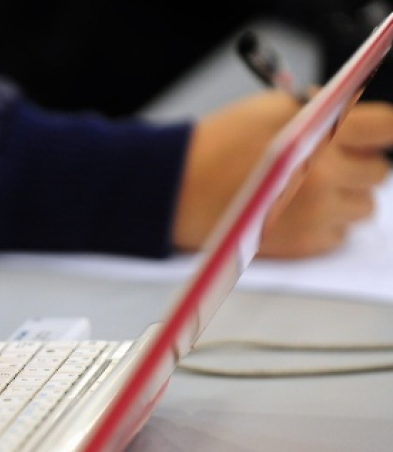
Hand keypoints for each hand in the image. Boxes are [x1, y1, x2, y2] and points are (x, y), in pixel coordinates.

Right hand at [175, 90, 392, 256]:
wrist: (177, 191)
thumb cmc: (214, 149)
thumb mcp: (268, 108)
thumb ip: (317, 109)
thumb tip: (346, 114)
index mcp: (319, 135)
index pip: (385, 128)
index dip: (381, 130)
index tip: (373, 134)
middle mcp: (326, 176)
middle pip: (378, 173)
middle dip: (357, 164)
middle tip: (328, 162)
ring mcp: (317, 214)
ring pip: (363, 208)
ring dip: (344, 197)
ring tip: (308, 190)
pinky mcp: (303, 245)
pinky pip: (339, 236)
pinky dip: (325, 224)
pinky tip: (295, 212)